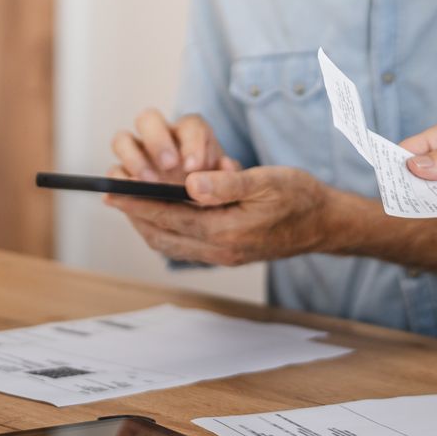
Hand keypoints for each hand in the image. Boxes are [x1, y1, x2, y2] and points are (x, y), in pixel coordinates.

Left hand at [105, 166, 333, 266]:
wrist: (325, 223)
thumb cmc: (299, 196)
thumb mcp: (266, 181)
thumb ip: (226, 184)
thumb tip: (188, 184)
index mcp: (228, 231)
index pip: (170, 218)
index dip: (138, 204)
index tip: (113, 191)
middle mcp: (221, 249)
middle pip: (163, 236)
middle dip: (135, 215)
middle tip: (111, 195)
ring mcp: (224, 254)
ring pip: (171, 244)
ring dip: (147, 224)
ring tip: (128, 204)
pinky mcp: (228, 252)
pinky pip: (186, 245)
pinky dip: (166, 230)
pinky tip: (161, 214)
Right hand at [110, 110, 237, 185]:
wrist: (205, 209)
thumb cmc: (219, 192)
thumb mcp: (234, 185)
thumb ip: (231, 177)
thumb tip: (226, 167)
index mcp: (191, 133)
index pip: (190, 125)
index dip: (191, 142)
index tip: (194, 167)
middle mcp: (161, 137)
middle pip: (148, 119)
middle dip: (157, 141)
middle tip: (169, 166)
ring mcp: (138, 155)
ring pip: (122, 140)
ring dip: (133, 159)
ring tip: (148, 183)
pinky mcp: (124, 176)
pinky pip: (114, 172)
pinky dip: (119, 182)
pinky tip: (131, 197)